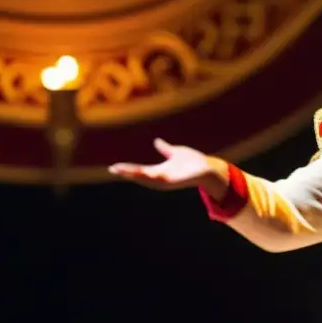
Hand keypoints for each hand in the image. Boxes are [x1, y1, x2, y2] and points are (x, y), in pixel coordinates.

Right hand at [109, 138, 225, 192]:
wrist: (208, 168)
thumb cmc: (193, 162)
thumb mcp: (175, 152)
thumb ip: (165, 149)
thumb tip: (156, 141)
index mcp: (159, 171)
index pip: (139, 170)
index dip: (127, 169)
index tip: (114, 167)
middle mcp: (161, 178)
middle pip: (140, 175)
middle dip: (126, 172)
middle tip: (113, 169)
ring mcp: (166, 181)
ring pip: (146, 178)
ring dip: (134, 174)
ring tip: (120, 170)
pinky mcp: (173, 181)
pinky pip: (158, 180)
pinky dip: (148, 177)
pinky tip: (139, 173)